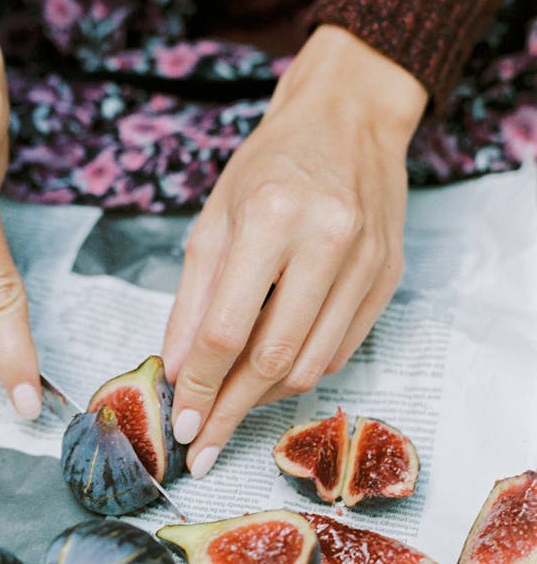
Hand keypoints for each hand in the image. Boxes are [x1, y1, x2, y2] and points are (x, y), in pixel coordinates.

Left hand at [162, 25, 426, 476]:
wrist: (349, 118)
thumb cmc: (271, 164)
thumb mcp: (214, 218)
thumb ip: (192, 298)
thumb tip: (175, 369)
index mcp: (270, 219)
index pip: (227, 329)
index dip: (198, 384)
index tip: (180, 421)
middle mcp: (327, 243)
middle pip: (273, 359)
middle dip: (230, 411)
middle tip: (203, 445)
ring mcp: (367, 264)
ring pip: (311, 365)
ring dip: (264, 399)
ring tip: (231, 410)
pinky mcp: (388, 279)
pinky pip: (340, 350)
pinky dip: (300, 372)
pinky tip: (271, 376)